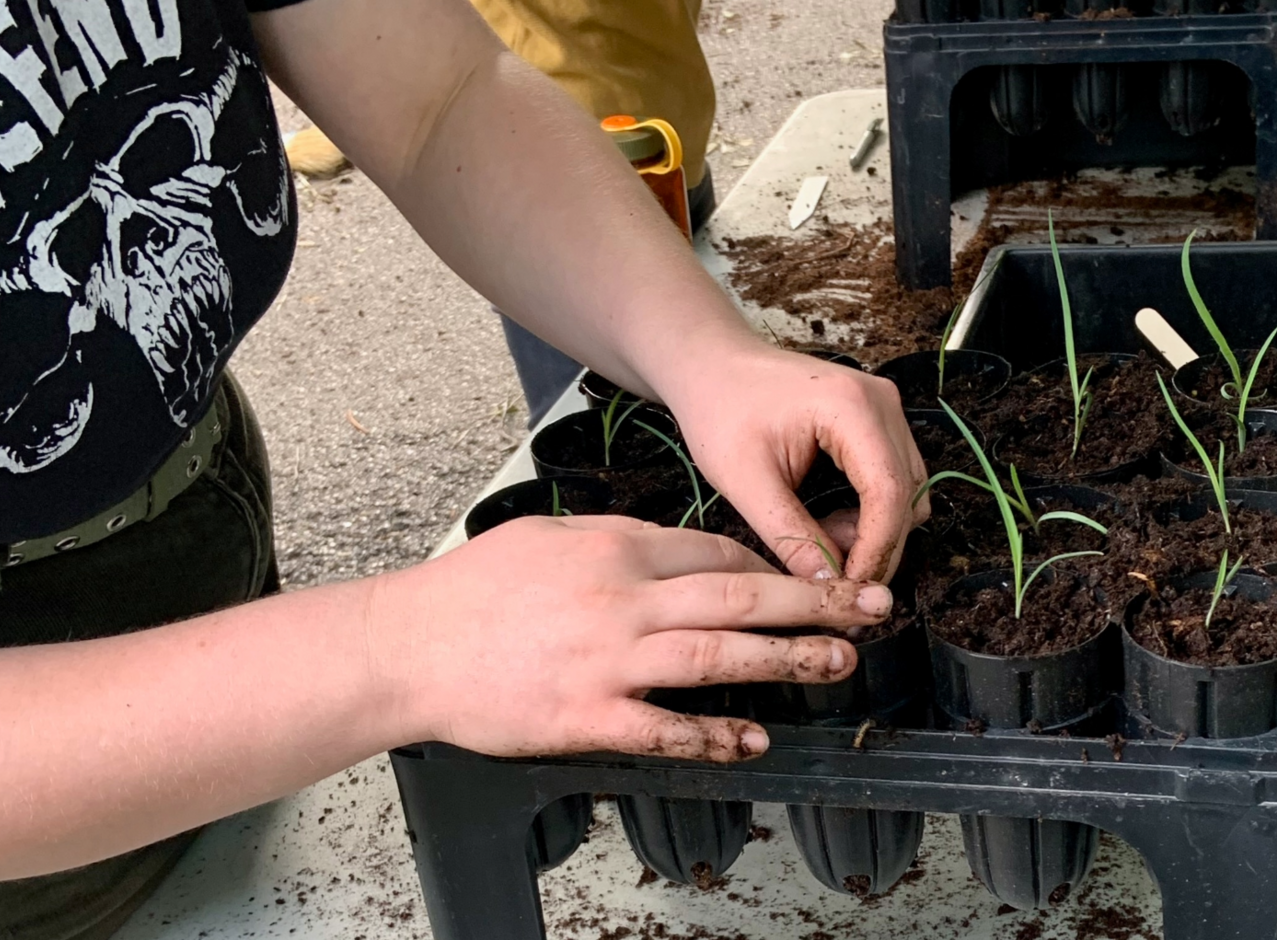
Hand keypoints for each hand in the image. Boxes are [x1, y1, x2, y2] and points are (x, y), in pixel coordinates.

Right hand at [375, 515, 892, 761]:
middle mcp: (621, 601)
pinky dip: (713, 734)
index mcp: (615, 549)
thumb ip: (618, 542)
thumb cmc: (472, 591)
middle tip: (869, 610)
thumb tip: (676, 549)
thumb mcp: (550, 536)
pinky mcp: (586, 716)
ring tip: (839, 663)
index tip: (811, 581)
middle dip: (814, 604)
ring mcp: (607, 661)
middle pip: (738, 597)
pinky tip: (753, 739)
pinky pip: (665, 728)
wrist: (407, 647)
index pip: (717, 552)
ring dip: (787, 660)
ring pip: (718, 656)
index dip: (772, 570)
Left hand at [665, 347, 929, 581]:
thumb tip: (827, 587)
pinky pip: (893, 476)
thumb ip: (790, 536)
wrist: (713, 367)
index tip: (851, 590)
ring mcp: (886, 408)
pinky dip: (870, 509)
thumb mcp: (745, 482)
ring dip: (874, 528)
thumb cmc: (720, 411)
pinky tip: (828, 519)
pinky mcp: (879, 419)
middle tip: (834, 579)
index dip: (877, 550)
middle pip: (907, 493)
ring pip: (907, 489)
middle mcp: (882, 402)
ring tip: (822, 539)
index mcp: (851, 407)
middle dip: (877, 545)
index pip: (888, 492)